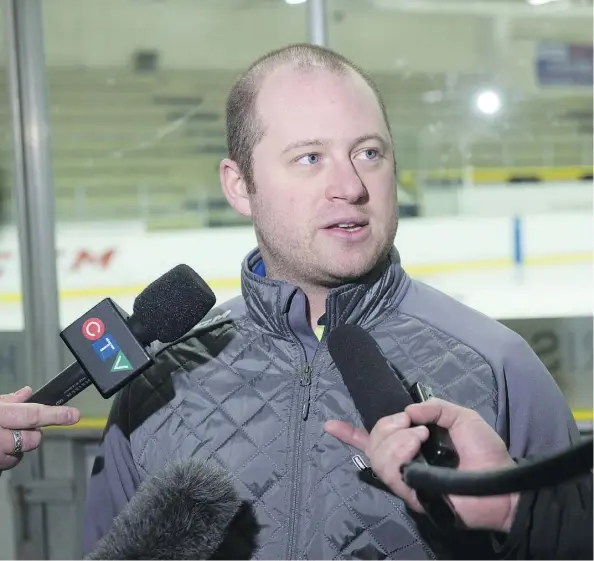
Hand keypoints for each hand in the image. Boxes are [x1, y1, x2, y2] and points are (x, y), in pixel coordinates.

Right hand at [0, 386, 79, 470]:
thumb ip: (7, 401)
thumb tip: (28, 392)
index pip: (33, 415)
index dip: (56, 415)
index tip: (75, 415)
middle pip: (32, 440)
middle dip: (32, 434)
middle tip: (18, 428)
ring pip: (19, 456)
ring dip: (15, 449)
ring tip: (1, 440)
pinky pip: (5, 467)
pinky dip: (4, 459)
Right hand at [325, 398, 518, 532]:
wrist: (502, 483)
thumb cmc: (485, 452)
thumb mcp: (461, 417)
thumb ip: (434, 408)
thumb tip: (407, 412)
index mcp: (411, 445)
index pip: (373, 440)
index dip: (350, 434)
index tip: (329, 425)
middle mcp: (403, 462)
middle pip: (372, 441)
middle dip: (386, 425)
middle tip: (411, 424)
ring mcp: (406, 479)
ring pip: (377, 454)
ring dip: (396, 437)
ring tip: (420, 436)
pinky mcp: (411, 493)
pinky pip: (390, 470)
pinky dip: (401, 450)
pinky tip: (417, 445)